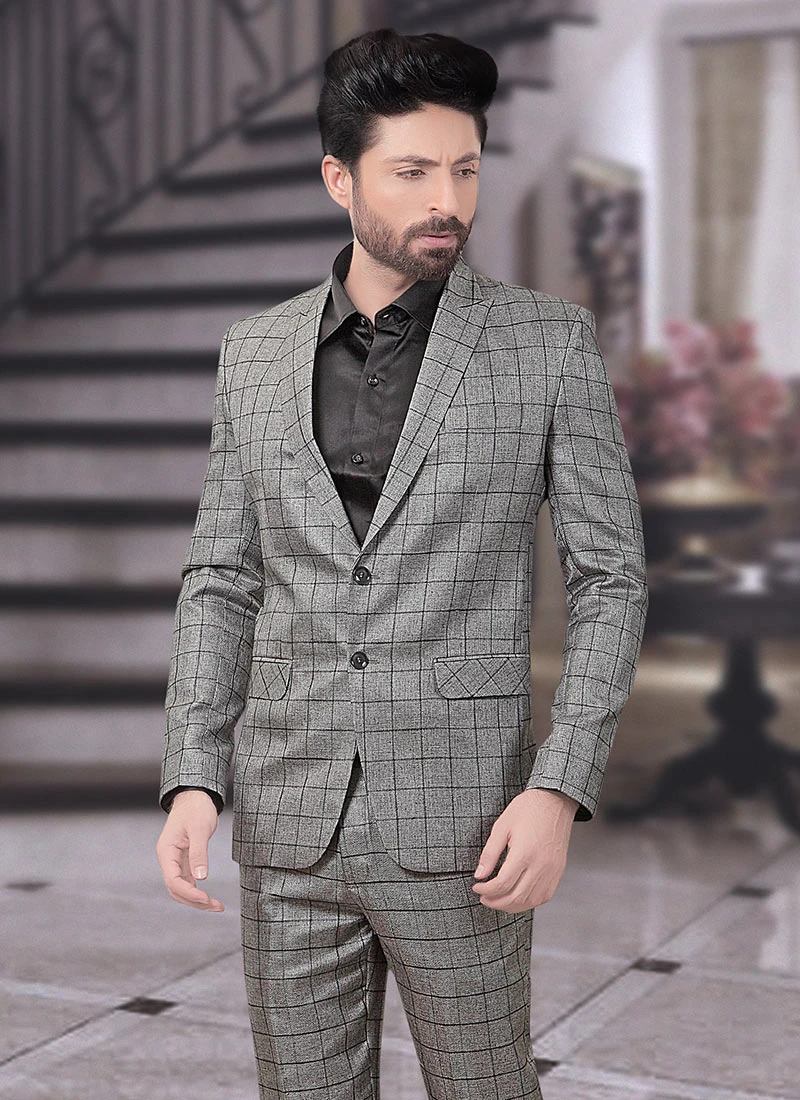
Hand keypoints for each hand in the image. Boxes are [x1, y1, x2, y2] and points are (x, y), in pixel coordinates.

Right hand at [156, 790, 224, 911]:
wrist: (195, 795)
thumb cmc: (196, 808)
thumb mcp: (199, 829)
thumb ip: (199, 853)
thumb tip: (201, 878)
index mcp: (166, 852)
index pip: (173, 881)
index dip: (189, 893)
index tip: (207, 899)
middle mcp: (168, 859)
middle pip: (176, 889)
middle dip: (195, 901)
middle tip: (216, 906)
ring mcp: (175, 860)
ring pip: (182, 888)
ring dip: (197, 899)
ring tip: (217, 906)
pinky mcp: (184, 859)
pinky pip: (187, 881)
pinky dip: (197, 890)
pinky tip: (209, 897)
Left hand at [471, 788, 577, 912]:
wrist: (555, 801)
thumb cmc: (528, 809)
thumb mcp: (502, 826)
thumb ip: (490, 854)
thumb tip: (479, 875)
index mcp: (524, 853)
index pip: (502, 884)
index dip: (486, 890)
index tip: (477, 886)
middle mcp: (540, 866)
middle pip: (516, 898)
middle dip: (496, 902)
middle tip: (483, 898)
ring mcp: (552, 871)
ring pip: (531, 901)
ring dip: (511, 906)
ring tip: (498, 900)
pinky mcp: (558, 871)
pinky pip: (544, 896)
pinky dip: (529, 902)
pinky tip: (517, 897)